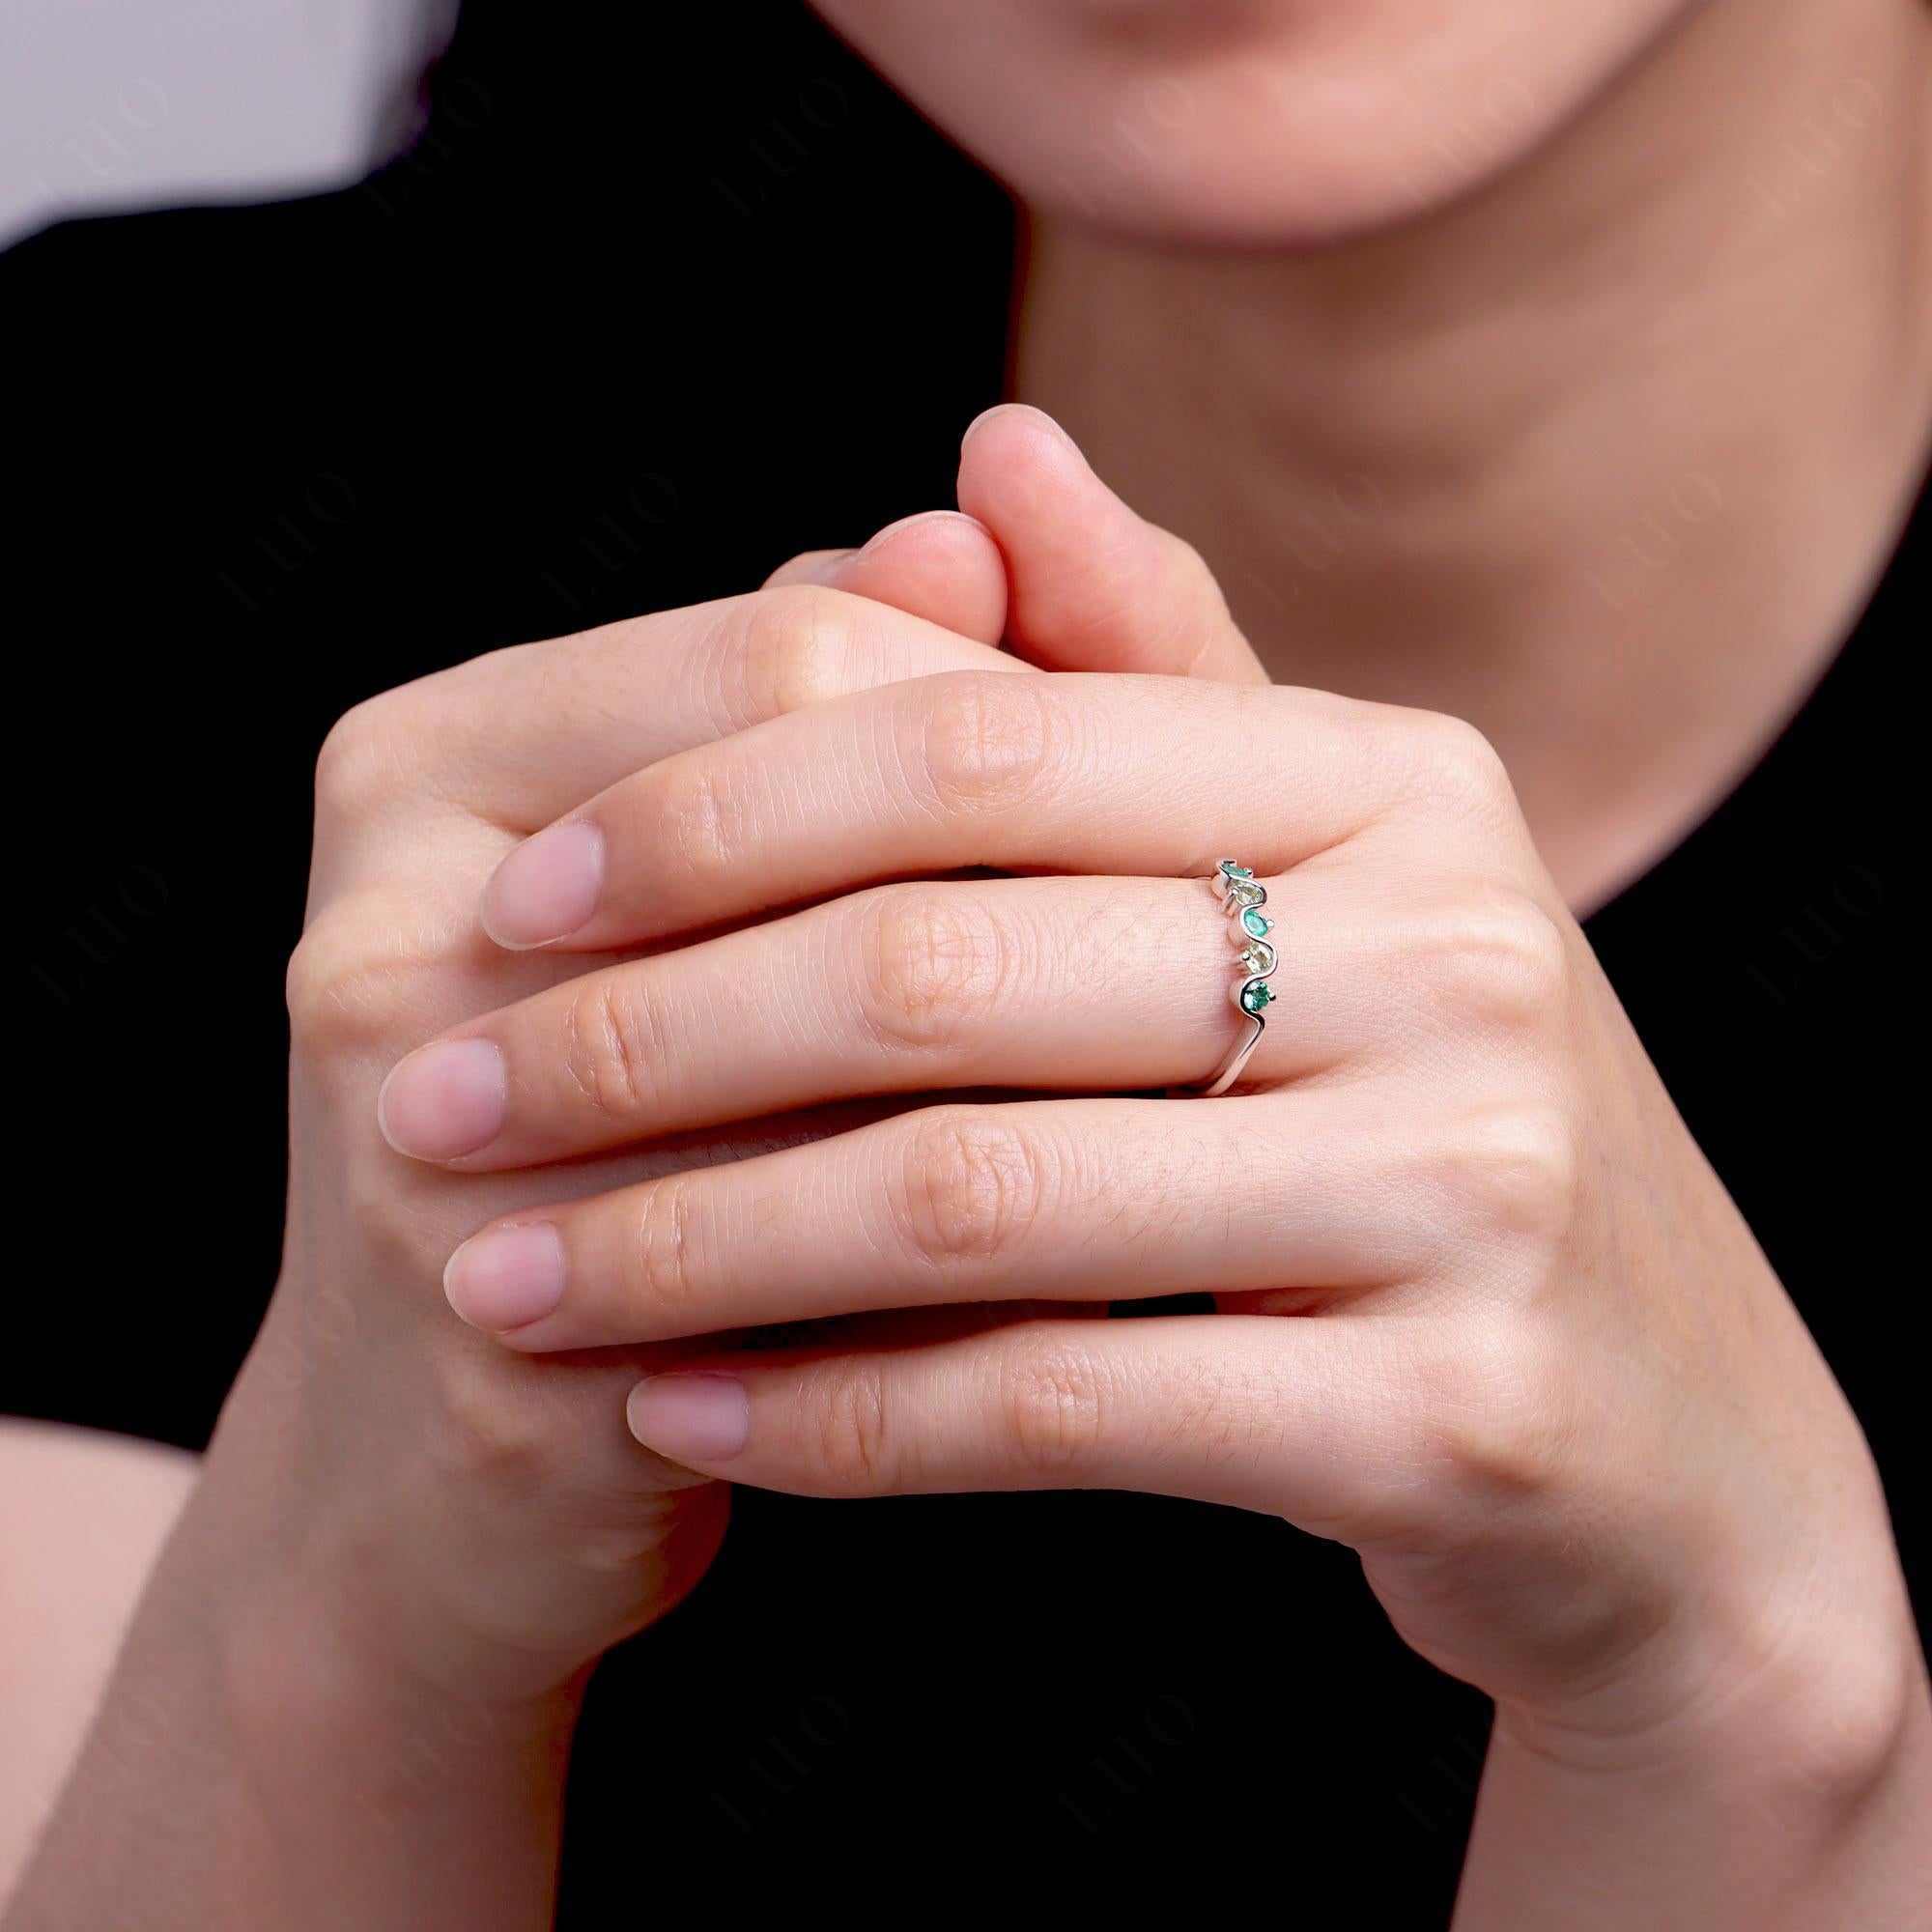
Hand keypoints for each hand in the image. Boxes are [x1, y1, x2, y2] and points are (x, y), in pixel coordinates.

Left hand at [389, 427, 1920, 1775]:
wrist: (1660, 1434)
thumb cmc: (1424, 1125)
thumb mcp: (1321, 883)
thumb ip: (1149, 677)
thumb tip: (986, 456)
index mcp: (1396, 784)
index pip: (978, 743)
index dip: (709, 814)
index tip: (512, 897)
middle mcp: (1461, 952)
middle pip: (943, 969)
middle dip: (645, 1041)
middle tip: (444, 1099)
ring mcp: (1474, 1190)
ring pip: (973, 1201)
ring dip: (691, 1245)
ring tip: (503, 1278)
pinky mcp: (1451, 1417)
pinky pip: (1058, 1405)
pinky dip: (836, 1413)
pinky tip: (681, 1414)